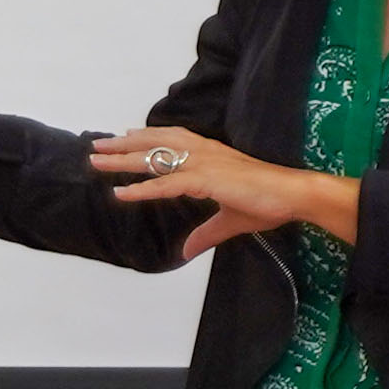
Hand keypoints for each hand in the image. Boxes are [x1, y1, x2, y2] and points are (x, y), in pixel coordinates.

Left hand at [89, 126, 354, 261]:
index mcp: (209, 156)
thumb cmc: (267, 202)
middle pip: (155, 144)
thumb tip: (187, 250)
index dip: (146, 139)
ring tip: (97, 162)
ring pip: (155, 159)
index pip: (170, 140)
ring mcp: (203, 165)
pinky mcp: (205, 180)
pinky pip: (167, 184)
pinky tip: (121, 194)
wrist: (292, 195)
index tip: (123, 138)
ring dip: (123, 161)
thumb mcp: (229, 221)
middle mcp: (202, 154)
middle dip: (123, 146)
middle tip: (96, 147)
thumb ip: (205, 233)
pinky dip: (142, 189)